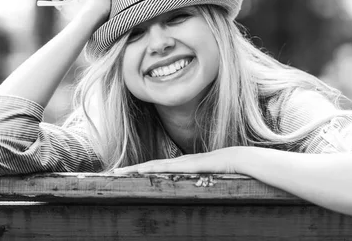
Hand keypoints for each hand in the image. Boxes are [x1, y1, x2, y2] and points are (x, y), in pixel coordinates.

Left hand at [113, 147, 240, 175]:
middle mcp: (179, 161)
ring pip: (154, 165)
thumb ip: (201, 183)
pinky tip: (139, 171)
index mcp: (182, 165)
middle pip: (150, 165)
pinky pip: (166, 167)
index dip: (141, 170)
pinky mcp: (187, 165)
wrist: (239, 159)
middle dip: (131, 169)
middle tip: (113, 172)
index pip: (157, 168)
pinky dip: (151, 169)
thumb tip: (198, 191)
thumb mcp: (209, 180)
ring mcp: (182, 162)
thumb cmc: (226, 170)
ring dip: (135, 169)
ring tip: (118, 172)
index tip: (126, 174)